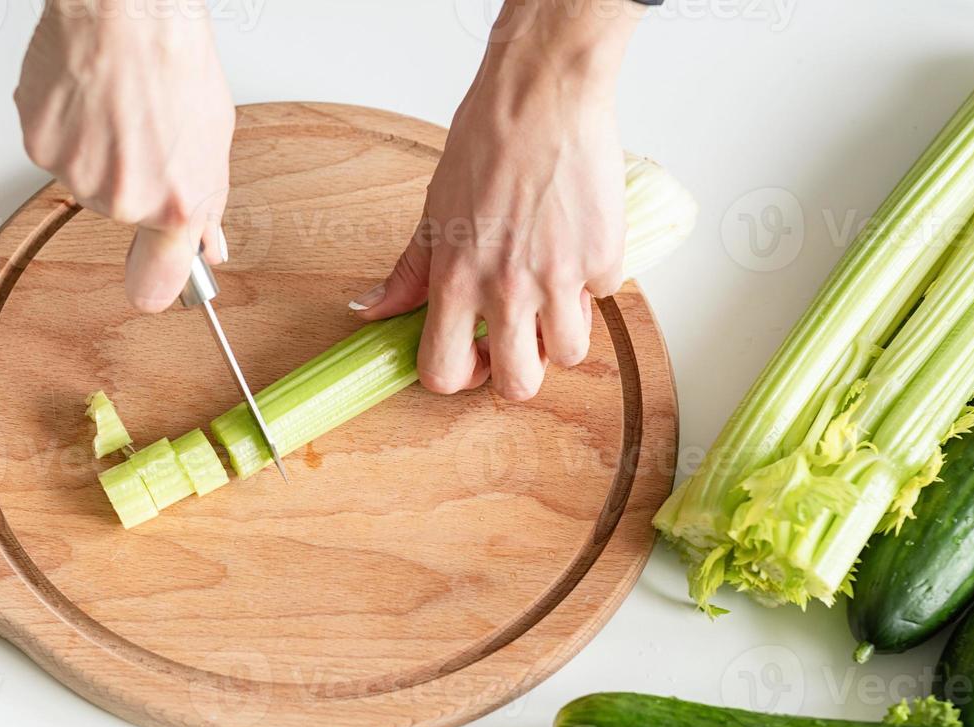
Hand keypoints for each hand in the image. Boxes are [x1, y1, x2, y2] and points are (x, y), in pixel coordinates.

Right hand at [15, 0, 234, 311]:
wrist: (125, 9)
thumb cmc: (173, 57)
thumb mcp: (213, 138)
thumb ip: (206, 201)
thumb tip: (207, 244)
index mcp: (173, 204)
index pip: (157, 284)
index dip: (155, 284)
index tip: (155, 285)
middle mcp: (122, 200)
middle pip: (121, 215)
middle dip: (133, 182)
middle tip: (144, 133)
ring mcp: (77, 174)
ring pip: (86, 181)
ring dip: (99, 151)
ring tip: (118, 106)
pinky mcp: (39, 146)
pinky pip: (55, 151)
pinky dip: (67, 128)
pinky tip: (88, 98)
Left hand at [350, 0, 642, 400]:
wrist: (543, 95)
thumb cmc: (487, 141)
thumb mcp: (432, 212)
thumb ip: (409, 273)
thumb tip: (370, 310)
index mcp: (456, 280)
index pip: (445, 372)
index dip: (459, 376)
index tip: (471, 357)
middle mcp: (506, 288)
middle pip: (518, 384)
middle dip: (516, 372)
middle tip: (516, 341)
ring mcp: (559, 277)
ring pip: (568, 352)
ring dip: (560, 332)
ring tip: (552, 292)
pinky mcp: (603, 257)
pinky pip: (601, 296)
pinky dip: (591, 278)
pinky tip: (576, 243)